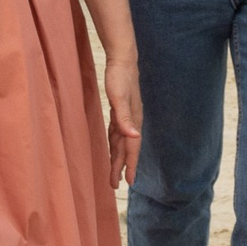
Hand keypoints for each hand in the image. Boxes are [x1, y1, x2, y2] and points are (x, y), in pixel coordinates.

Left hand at [104, 54, 141, 185]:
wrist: (123, 60)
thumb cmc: (120, 77)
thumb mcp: (119, 97)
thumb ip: (125, 118)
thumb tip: (134, 136)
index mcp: (133, 120)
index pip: (131, 148)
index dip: (130, 165)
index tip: (128, 182)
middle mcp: (131, 121)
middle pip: (125, 149)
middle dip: (120, 167)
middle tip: (115, 185)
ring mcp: (126, 116)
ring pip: (120, 143)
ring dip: (117, 158)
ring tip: (113, 173)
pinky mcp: (119, 111)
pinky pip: (116, 133)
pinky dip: (114, 144)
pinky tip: (112, 149)